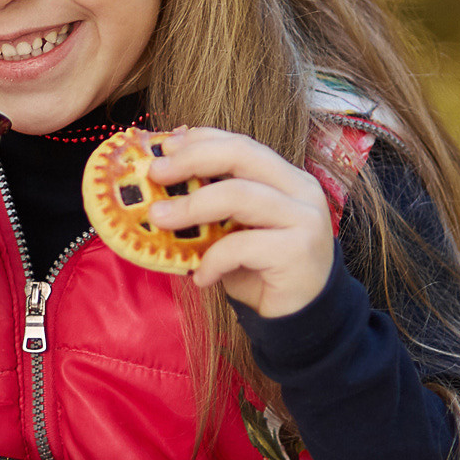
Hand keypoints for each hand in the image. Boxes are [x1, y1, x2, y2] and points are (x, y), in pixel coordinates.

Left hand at [144, 126, 336, 318]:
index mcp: (286, 178)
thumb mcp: (234, 231)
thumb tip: (161, 182)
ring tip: (159, 220)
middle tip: (155, 174)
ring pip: (239, 195)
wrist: (302, 319)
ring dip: (191, 206)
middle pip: (241, 155)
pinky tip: (201, 278)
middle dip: (192, 159)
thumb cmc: (262, 272)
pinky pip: (240, 246)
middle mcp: (301, 190)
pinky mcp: (298, 251)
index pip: (241, 144)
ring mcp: (304, 219)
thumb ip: (212, 205)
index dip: (200, 140)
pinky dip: (212, 261)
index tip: (165, 146)